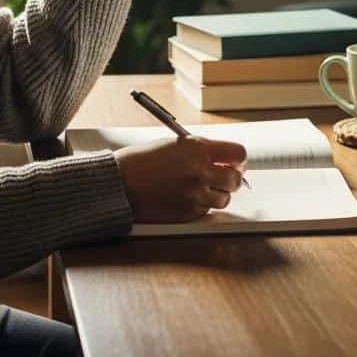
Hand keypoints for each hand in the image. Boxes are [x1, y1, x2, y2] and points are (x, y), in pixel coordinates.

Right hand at [113, 135, 247, 222]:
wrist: (119, 183)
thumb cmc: (141, 160)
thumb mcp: (174, 144)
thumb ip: (201, 150)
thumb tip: (222, 158)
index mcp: (198, 149)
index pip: (238, 154)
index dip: (238, 159)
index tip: (234, 162)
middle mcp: (200, 172)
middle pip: (235, 179)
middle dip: (232, 178)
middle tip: (223, 176)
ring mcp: (195, 195)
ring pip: (224, 198)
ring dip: (218, 193)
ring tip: (202, 187)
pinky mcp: (187, 213)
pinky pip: (207, 210)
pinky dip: (202, 205)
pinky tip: (187, 197)